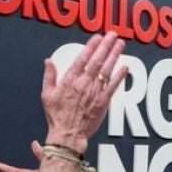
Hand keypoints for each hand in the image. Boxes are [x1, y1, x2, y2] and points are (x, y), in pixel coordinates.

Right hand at [41, 32, 126, 152]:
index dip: (91, 46)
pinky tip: (125, 66)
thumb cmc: (57, 117)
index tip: (97, 37)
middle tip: (112, 35)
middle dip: (105, 46)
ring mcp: (94, 93)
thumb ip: (49, 76)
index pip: (82, 59)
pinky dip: (119, 76)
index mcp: (69, 81)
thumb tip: (48, 61)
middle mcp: (83, 84)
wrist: (67, 135)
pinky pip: (113, 86)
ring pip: (106, 70)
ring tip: (120, 44)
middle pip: (97, 61)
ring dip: (114, 56)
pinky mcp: (103, 102)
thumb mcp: (47, 95)